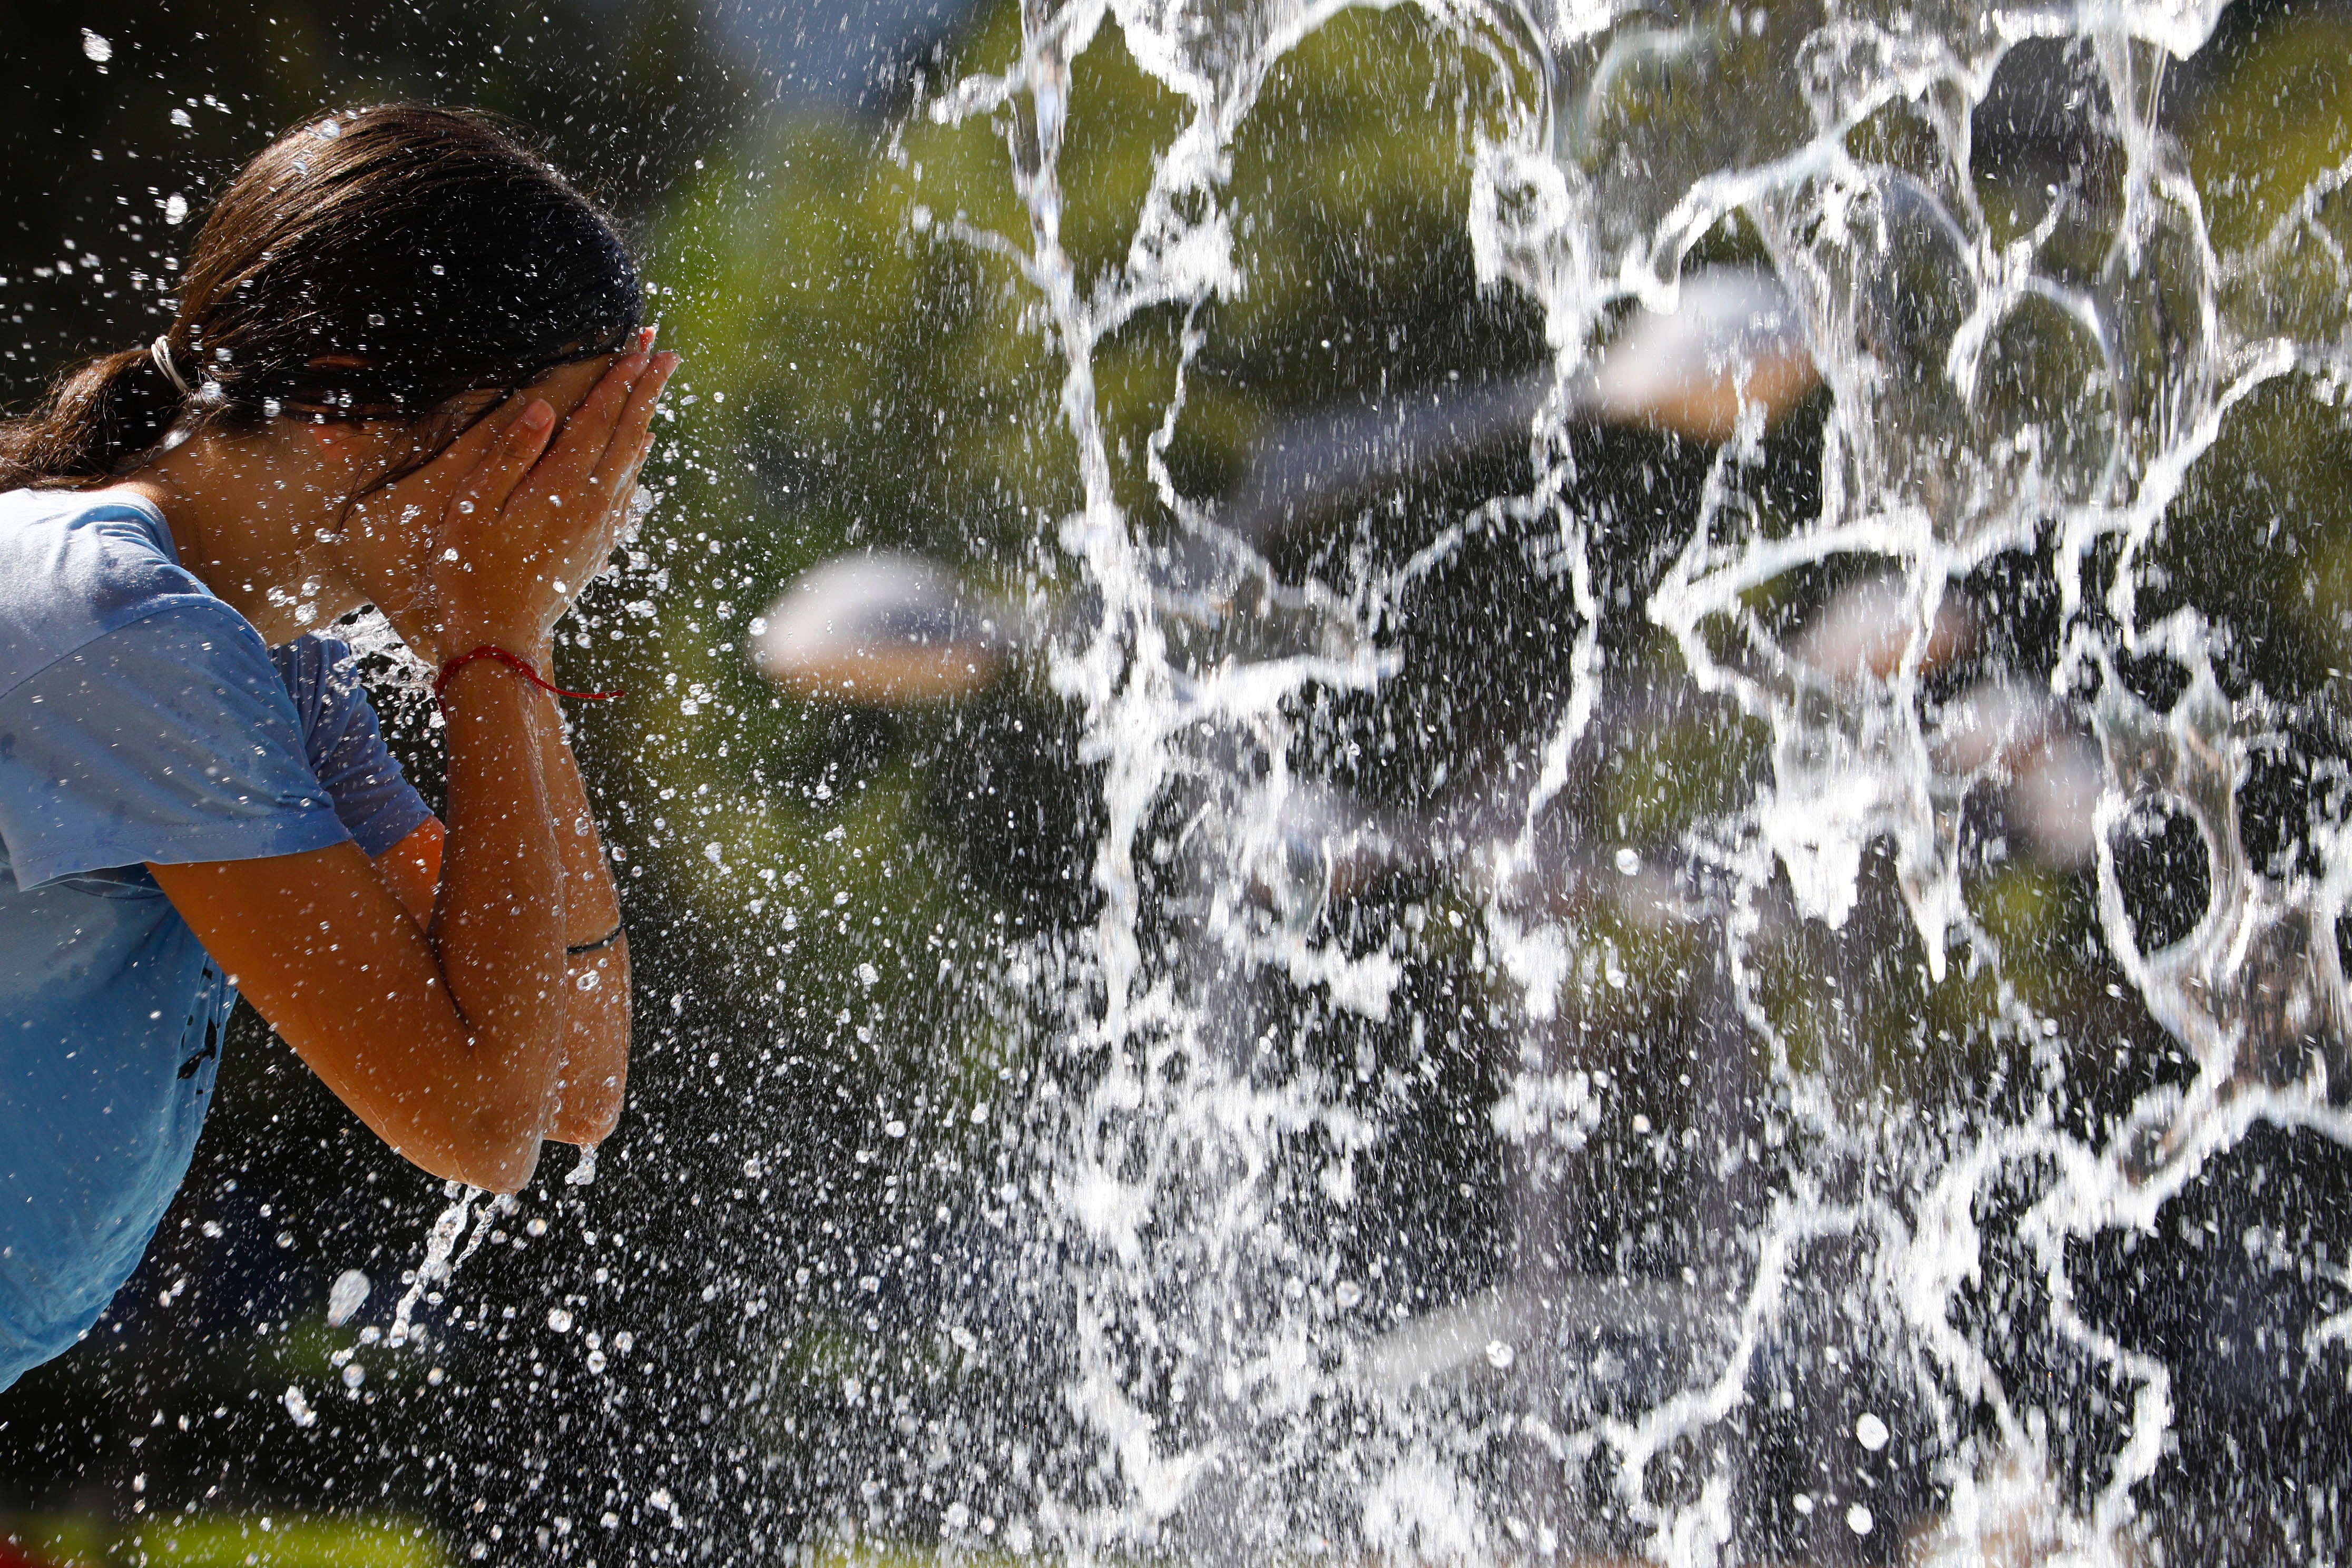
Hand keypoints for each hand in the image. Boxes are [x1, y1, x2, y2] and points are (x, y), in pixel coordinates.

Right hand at [431, 344, 678, 656]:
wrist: (499, 642)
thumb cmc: (470, 574)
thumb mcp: (475, 509)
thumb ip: (510, 457)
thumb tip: (542, 411)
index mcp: (561, 487)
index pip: (600, 418)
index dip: (620, 378)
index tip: (641, 346)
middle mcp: (591, 503)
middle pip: (627, 432)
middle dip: (647, 388)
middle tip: (666, 352)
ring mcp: (599, 526)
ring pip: (631, 461)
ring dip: (643, 420)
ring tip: (655, 389)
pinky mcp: (597, 546)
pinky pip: (625, 492)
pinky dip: (634, 462)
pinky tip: (637, 452)